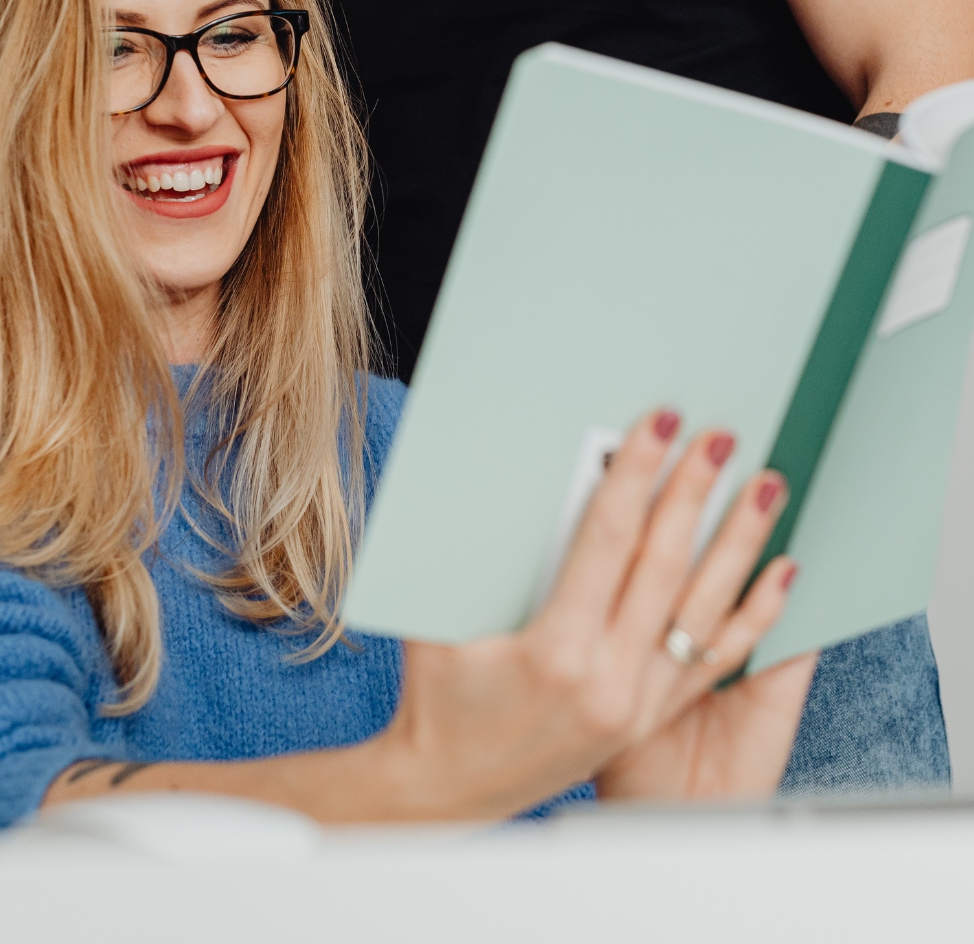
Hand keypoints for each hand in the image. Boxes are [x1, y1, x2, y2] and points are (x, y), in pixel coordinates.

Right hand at [372, 411, 803, 818]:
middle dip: (694, 493)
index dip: (635, 476)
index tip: (657, 426)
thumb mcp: (439, 624)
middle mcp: (608, 681)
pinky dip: (754, 614)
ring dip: (740, 542)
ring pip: (704, 609)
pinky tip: (782, 573)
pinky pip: (716, 659)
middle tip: (719, 439)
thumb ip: (470, 559)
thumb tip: (497, 483)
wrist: (447, 790)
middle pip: (665, 565)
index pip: (608, 539)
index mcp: (556, 652)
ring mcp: (638, 704)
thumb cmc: (433, 703)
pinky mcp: (650, 718)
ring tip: (766, 487)